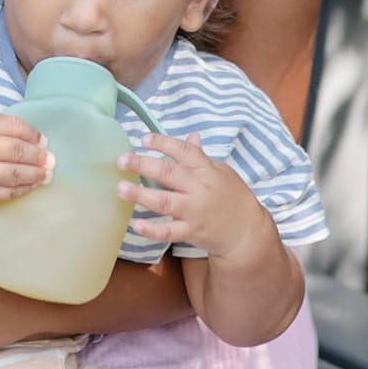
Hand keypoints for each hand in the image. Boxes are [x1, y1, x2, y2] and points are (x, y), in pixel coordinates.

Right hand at [0, 116, 52, 204]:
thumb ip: (2, 127)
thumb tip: (37, 140)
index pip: (14, 127)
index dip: (33, 134)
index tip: (43, 141)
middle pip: (18, 151)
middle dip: (39, 156)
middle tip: (51, 160)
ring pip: (16, 175)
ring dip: (37, 175)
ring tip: (48, 175)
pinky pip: (8, 192)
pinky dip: (24, 189)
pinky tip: (32, 185)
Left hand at [116, 133, 271, 260]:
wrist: (247, 231)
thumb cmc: (232, 197)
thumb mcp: (221, 172)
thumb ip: (202, 156)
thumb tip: (191, 136)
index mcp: (207, 169)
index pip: (184, 151)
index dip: (163, 143)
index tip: (143, 139)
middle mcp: (200, 188)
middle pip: (169, 173)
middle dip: (143, 165)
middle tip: (121, 161)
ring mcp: (195, 211)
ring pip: (165, 201)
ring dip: (141, 195)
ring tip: (120, 188)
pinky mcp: (192, 232)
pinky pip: (169, 232)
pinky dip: (152, 230)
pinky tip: (136, 225)